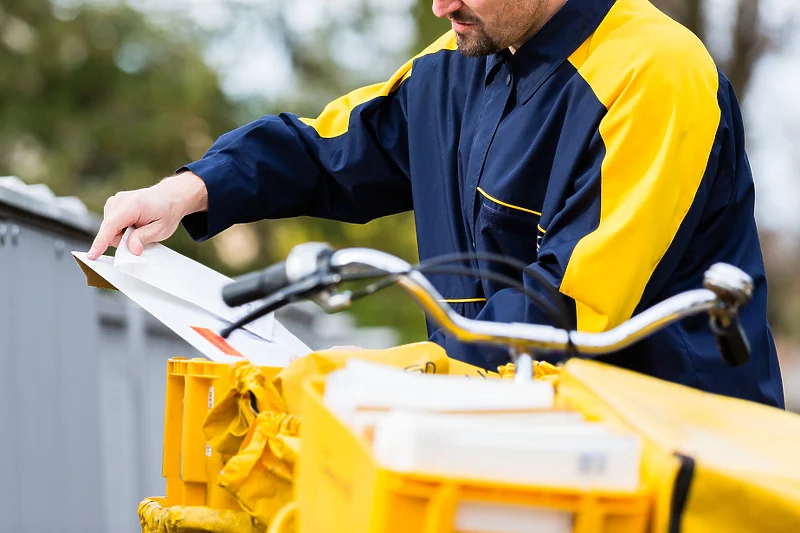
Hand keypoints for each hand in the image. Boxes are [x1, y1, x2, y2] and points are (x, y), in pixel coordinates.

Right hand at [88, 171, 207, 258]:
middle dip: (122, 240)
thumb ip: (144, 238)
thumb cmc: (166, 211)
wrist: (170, 196)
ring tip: (139, 228)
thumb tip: (131, 250)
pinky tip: (134, 224)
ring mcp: (115, 200)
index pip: (111, 225)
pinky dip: (121, 229)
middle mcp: (120, 200)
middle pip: (109, 230)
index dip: (101, 242)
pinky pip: (111, 224)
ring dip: (122, 234)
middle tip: (141, 236)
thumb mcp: (161, 229)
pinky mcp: (113, 204)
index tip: (93, 255)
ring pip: (109, 229)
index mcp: (133, 205)